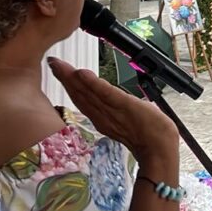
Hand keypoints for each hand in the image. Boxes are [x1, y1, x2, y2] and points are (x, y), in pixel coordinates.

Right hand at [48, 57, 178, 162]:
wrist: (159, 148)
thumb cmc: (149, 134)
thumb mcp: (127, 119)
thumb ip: (116, 111)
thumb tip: (112, 99)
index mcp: (102, 118)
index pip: (82, 99)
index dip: (69, 85)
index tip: (58, 70)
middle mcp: (102, 115)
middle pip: (79, 95)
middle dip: (65, 78)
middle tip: (52, 63)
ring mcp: (111, 111)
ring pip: (87, 93)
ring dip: (72, 79)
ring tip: (59, 65)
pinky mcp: (123, 106)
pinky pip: (106, 93)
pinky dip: (93, 83)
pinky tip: (82, 73)